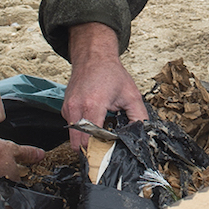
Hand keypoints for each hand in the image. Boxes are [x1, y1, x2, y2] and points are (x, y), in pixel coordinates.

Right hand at [62, 22, 147, 147]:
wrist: (93, 56)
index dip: (101, 151)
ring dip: (87, 141)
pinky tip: (94, 124)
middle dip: (93, 150)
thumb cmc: (110, 73)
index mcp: (93, 105)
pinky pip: (73, 129)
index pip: (90, 140)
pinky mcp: (65, 109)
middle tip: (107, 150)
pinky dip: (83, 132)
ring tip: (102, 135)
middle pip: (79, 145)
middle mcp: (76, 108)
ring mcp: (68, 109)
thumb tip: (142, 136)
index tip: (111, 153)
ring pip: (74, 139)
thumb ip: (139, 117)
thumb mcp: (131, 95)